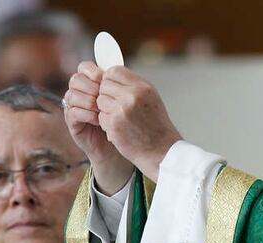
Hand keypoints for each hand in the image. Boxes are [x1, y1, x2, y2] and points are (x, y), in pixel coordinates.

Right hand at [64, 61, 133, 194]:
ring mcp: (75, 107)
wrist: (124, 144)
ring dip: (88, 100)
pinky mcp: (72, 123)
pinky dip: (85, 114)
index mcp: (93, 83)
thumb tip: (117, 65)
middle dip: (89, 85)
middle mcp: (81, 93)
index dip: (92, 70)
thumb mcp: (126, 98)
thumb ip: (120, 82)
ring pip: (71, 95)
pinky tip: (98, 119)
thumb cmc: (127, 120)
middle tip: (102, 94)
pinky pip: (72, 112)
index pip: (84, 67)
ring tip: (102, 109)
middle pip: (75, 79)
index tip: (103, 78)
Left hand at [97, 66, 181, 181]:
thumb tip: (112, 76)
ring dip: (106, 110)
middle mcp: (132, 95)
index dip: (110, 80)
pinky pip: (100, 117)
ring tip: (120, 120)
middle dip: (106, 96)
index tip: (113, 89)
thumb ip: (133, 86)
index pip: (114, 71)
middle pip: (104, 85)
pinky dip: (107, 124)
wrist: (162, 151)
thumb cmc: (157, 127)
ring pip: (100, 101)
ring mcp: (122, 110)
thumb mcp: (151, 99)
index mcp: (142, 86)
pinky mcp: (114, 124)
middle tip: (115, 107)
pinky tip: (120, 130)